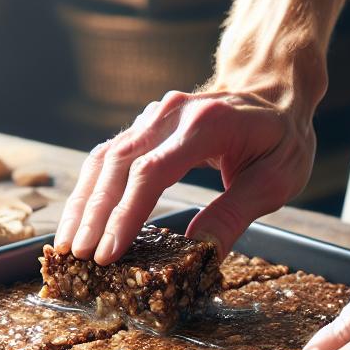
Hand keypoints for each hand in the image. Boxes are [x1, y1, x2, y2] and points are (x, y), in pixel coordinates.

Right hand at [52, 88, 314, 263]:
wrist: (274, 93)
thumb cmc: (280, 137)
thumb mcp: (275, 179)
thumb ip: (236, 213)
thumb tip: (202, 252)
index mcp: (205, 125)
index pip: (151, 171)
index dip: (126, 214)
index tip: (109, 253)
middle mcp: (171, 114)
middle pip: (117, 164)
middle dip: (94, 214)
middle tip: (79, 257)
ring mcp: (153, 117)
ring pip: (103, 158)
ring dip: (83, 203)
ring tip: (68, 244)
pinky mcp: (144, 127)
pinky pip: (108, 157)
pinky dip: (90, 190)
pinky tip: (80, 220)